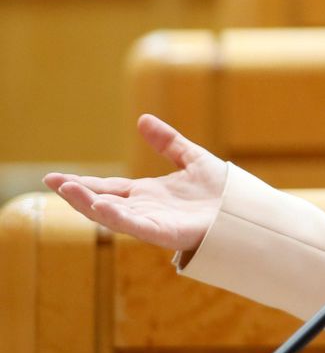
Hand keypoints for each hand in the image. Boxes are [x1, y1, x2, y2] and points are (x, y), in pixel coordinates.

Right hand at [43, 114, 224, 252]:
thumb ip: (167, 142)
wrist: (246, 211)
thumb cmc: (223, 191)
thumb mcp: (191, 158)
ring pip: (112, 215)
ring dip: (88, 204)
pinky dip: (117, 217)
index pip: (107, 187)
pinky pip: (136, 226)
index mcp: (147, 194)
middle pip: (102, 201)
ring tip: (67, 189)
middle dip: (76, 193)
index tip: (55, 177)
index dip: (82, 182)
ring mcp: (153, 222)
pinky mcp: (165, 233)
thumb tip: (143, 119)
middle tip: (50, 181)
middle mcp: (144, 209)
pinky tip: (100, 205)